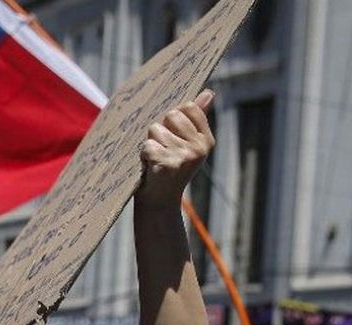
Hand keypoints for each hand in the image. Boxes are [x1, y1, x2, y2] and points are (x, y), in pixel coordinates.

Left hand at [136, 90, 214, 208]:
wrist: (159, 204)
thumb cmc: (169, 170)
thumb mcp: (186, 145)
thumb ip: (195, 119)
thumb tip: (208, 92)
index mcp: (206, 140)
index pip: (188, 107)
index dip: (173, 119)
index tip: (172, 137)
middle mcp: (199, 148)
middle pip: (171, 115)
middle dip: (160, 131)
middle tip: (162, 152)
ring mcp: (185, 156)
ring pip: (155, 130)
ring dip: (150, 144)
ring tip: (155, 161)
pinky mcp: (168, 164)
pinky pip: (147, 145)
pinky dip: (143, 156)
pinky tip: (150, 168)